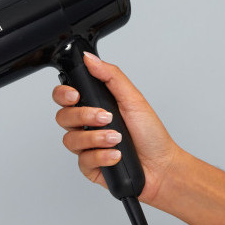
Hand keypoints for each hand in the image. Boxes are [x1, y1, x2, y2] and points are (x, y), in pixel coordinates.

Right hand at [52, 51, 179, 207]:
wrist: (162, 167)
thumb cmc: (151, 134)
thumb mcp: (133, 98)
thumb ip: (110, 76)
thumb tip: (90, 58)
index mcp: (94, 106)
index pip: (65, 96)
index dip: (63, 94)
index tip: (76, 95)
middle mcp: (87, 126)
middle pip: (63, 117)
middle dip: (83, 116)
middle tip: (105, 117)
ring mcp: (87, 146)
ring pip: (70, 140)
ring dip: (96, 138)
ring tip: (117, 138)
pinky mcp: (89, 166)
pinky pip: (82, 161)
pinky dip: (101, 157)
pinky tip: (116, 155)